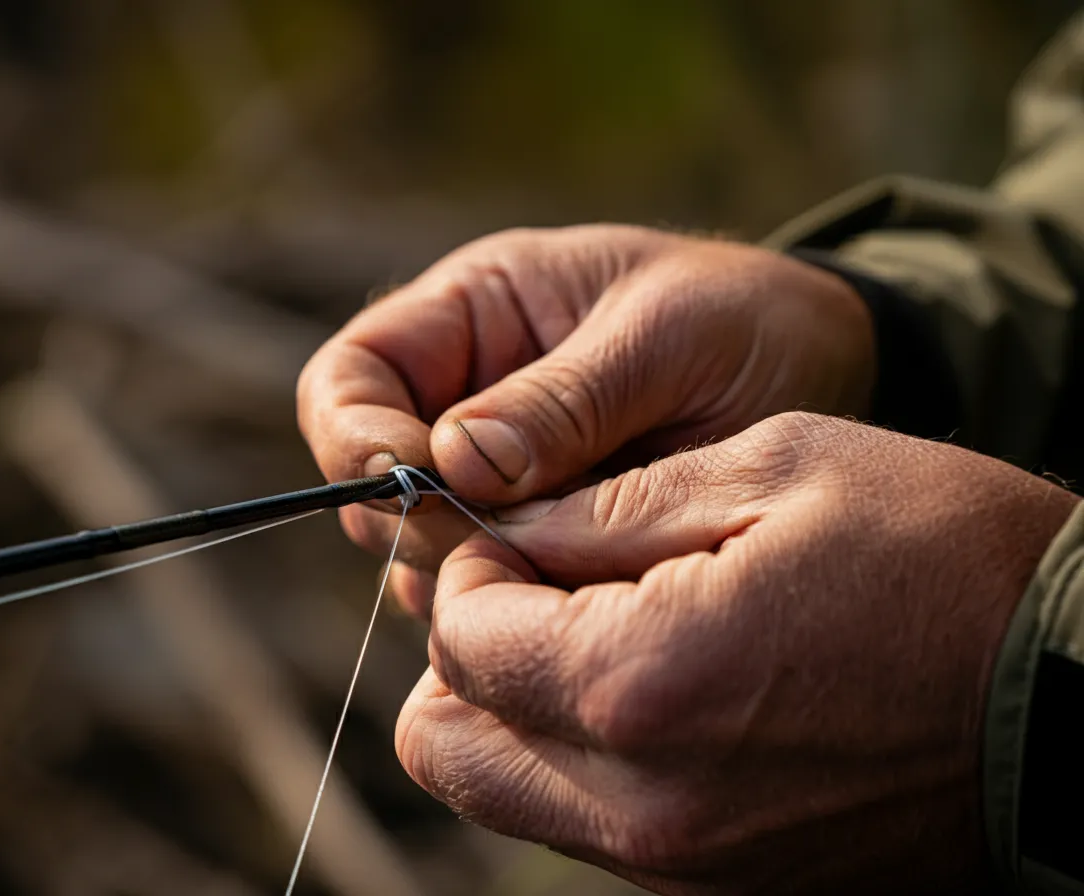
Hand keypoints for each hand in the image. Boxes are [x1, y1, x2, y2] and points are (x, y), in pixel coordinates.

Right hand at [297, 226, 874, 614]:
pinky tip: (585, 595)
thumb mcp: (666, 336)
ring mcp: (499, 479)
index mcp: (474, 316)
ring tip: (569, 561)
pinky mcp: (540, 539)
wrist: (830, 371)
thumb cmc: (747, 321)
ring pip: (424, 549)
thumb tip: (454, 466)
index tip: (409, 485)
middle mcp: (466, 400)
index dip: (356, 436)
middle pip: (372, 478)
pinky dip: (519, 602)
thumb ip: (564, 400)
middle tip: (508, 539)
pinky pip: (492, 585)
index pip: (352, 377)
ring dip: (472, 571)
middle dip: (421, 519)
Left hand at [396, 413, 1079, 894]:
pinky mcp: (715, 883)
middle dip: (467, 651)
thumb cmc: (948, 560)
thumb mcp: (774, 470)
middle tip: (539, 585)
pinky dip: (579, 754)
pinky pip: (581, 822)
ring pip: (501, 789)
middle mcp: (640, 805)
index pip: (457, 640)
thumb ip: (605, 505)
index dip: (469, 567)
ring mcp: (678, 863)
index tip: (519, 530)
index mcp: (641, 684)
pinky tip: (655, 683)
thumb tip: (504, 527)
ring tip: (598, 628)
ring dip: (515, 704)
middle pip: (445, 742)